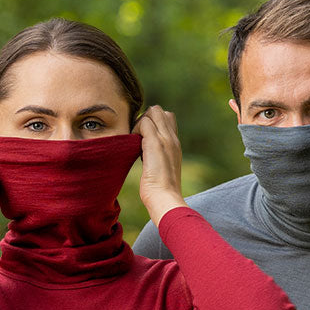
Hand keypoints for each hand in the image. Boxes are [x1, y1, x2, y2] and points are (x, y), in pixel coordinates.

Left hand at [132, 105, 187, 225]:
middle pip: (160, 111)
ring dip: (140, 122)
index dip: (153, 123)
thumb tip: (147, 156)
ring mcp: (166, 139)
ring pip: (153, 111)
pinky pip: (144, 122)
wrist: (165, 198)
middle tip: (137, 137)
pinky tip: (133, 145)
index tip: (143, 138)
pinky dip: (135, 129)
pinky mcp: (156, 143)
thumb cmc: (161, 191)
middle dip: (145, 118)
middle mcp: (173, 139)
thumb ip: (158, 159)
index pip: (168, 118)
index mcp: (175, 145)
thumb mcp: (162, 171)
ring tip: (136, 141)